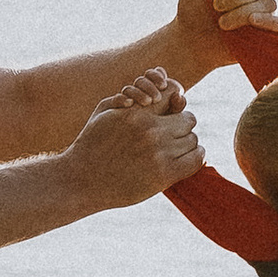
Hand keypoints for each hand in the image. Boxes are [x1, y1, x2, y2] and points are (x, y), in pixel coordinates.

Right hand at [67, 68, 202, 206]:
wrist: (82, 180)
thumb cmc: (91, 145)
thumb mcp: (102, 113)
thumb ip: (123, 98)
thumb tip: (147, 96)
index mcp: (138, 113)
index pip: (174, 97)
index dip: (175, 105)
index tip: (172, 115)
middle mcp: (150, 130)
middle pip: (189, 119)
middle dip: (182, 126)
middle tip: (175, 136)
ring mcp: (159, 153)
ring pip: (193, 139)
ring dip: (187, 144)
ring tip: (176, 150)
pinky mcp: (164, 175)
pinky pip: (196, 159)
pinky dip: (195, 157)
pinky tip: (186, 159)